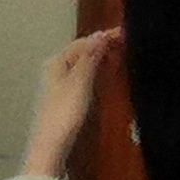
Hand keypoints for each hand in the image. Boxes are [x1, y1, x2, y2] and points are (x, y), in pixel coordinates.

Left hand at [22, 29, 119, 179]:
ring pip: (85, 64)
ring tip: (121, 52)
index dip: (103, 36)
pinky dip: (98, 71)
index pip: (83, 42)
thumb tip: (99, 36)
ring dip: (102, 56)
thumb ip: (90, 58)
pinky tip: (108, 72)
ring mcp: (62, 85)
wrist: (53, 147)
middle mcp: (57, 70)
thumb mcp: (80, 82)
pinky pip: (86, 77)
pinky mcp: (69, 98)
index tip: (123, 32)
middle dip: (103, 45)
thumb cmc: (64, 114)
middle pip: (82, 52)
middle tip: (126, 41)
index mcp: (57, 63)